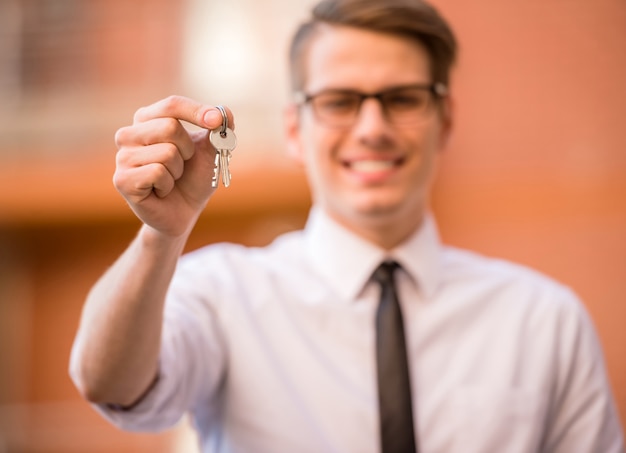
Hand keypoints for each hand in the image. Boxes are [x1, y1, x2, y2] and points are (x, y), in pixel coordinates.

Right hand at [113, 96, 234, 237]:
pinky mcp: (122, 180)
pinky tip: (161, 191)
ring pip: (167, 153)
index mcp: (147, 119)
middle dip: (187, 151)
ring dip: (178, 171)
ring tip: (170, 179)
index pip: (172, 104)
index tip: (216, 121)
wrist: (184, 212)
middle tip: (181, 166)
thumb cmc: (193, 177)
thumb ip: (219, 129)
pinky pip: (158, 173)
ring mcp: (122, 157)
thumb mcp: (210, 150)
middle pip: (170, 127)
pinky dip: (168, 185)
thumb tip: (225, 112)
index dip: (196, 111)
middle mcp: (129, 134)